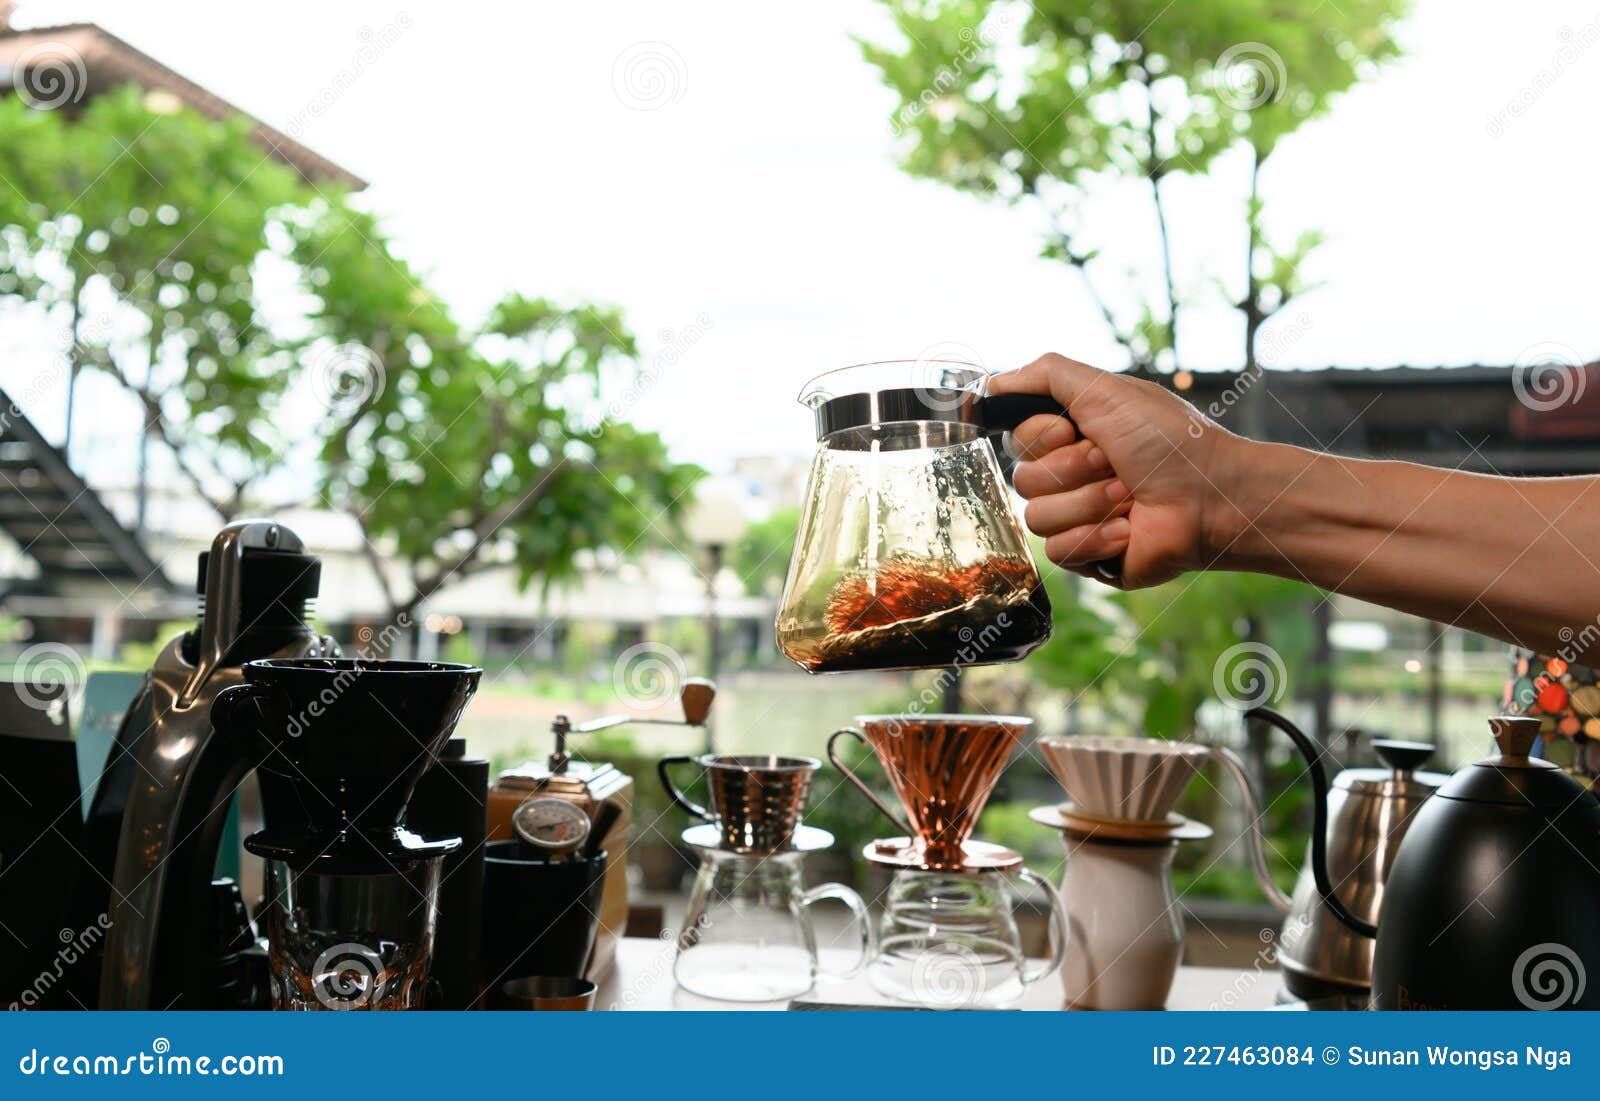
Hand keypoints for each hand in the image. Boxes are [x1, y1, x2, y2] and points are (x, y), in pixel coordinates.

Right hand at [989, 353, 1249, 586]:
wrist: (1212, 497)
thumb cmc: (1172, 442)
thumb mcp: (1108, 389)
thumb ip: (1048, 374)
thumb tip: (994, 382)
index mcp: (1074, 436)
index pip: (1018, 440)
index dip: (1044, 437)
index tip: (1078, 431)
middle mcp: (1072, 476)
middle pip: (1023, 480)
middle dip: (1073, 471)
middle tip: (1116, 465)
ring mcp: (1079, 518)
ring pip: (1037, 518)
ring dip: (1089, 504)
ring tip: (1129, 498)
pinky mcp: (1089, 556)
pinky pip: (1058, 552)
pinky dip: (1097, 536)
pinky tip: (1128, 529)